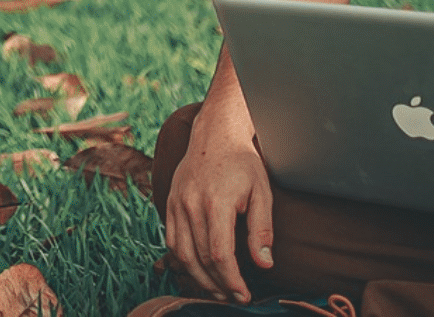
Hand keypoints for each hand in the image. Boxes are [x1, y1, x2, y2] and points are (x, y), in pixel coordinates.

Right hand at [163, 123, 275, 303]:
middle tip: (234, 298)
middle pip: (199, 257)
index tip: (245, 294)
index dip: (232, 279)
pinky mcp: (169, 203)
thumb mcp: (262, 193)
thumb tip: (264, 264)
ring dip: (198, 277)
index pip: (219, 253)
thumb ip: (262, 230)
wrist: (214, 136)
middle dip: (218, 284)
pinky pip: (171, 239)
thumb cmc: (242, 164)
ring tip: (217, 290)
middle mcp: (190, 204)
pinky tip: (197, 269)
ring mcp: (176, 203)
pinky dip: (182, 259)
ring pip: (181, 252)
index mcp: (216, 202)